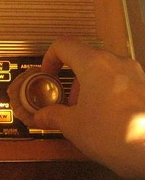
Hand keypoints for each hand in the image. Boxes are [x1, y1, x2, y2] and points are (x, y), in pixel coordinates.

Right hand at [15, 38, 144, 178]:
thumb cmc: (120, 134)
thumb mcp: (73, 126)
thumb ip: (53, 116)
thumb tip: (44, 116)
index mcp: (94, 64)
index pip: (64, 45)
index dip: (50, 58)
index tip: (47, 72)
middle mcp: (118, 63)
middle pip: (86, 59)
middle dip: (73, 80)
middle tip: (67, 101)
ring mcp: (136, 75)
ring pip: (105, 71)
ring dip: (91, 87)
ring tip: (88, 114)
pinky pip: (122, 84)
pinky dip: (109, 95)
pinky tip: (107, 120)